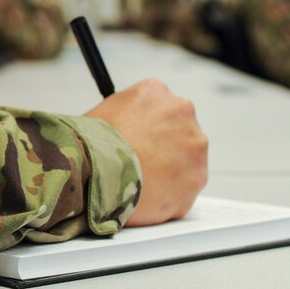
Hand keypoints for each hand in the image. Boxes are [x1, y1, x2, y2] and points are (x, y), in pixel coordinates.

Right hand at [85, 80, 207, 225]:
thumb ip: (124, 116)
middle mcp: (181, 111)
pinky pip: (185, 188)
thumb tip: (123, 131)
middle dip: (164, 149)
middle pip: (178, 132)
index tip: (139, 144)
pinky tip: (148, 196)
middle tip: (141, 165)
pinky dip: (170, 196)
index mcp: (155, 92)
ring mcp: (194, 144)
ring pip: (186, 161)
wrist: (98, 170)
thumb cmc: (92, 144)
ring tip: (142, 183)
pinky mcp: (197, 176)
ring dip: (170, 172)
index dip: (148, 131)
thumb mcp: (103, 113)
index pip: (160, 109)